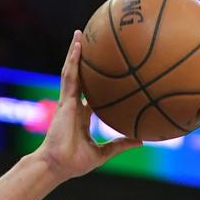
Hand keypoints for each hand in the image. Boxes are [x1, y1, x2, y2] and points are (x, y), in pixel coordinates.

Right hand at [34, 31, 141, 180]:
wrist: (58, 165)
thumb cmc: (75, 163)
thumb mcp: (103, 153)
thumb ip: (120, 144)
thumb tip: (141, 141)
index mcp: (81, 117)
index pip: (89, 95)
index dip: (95, 84)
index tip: (104, 73)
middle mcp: (74, 106)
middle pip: (79, 78)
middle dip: (82, 61)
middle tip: (90, 43)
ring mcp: (68, 102)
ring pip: (72, 72)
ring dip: (75, 53)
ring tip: (80, 34)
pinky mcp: (64, 101)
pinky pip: (70, 76)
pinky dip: (73, 60)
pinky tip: (78, 46)